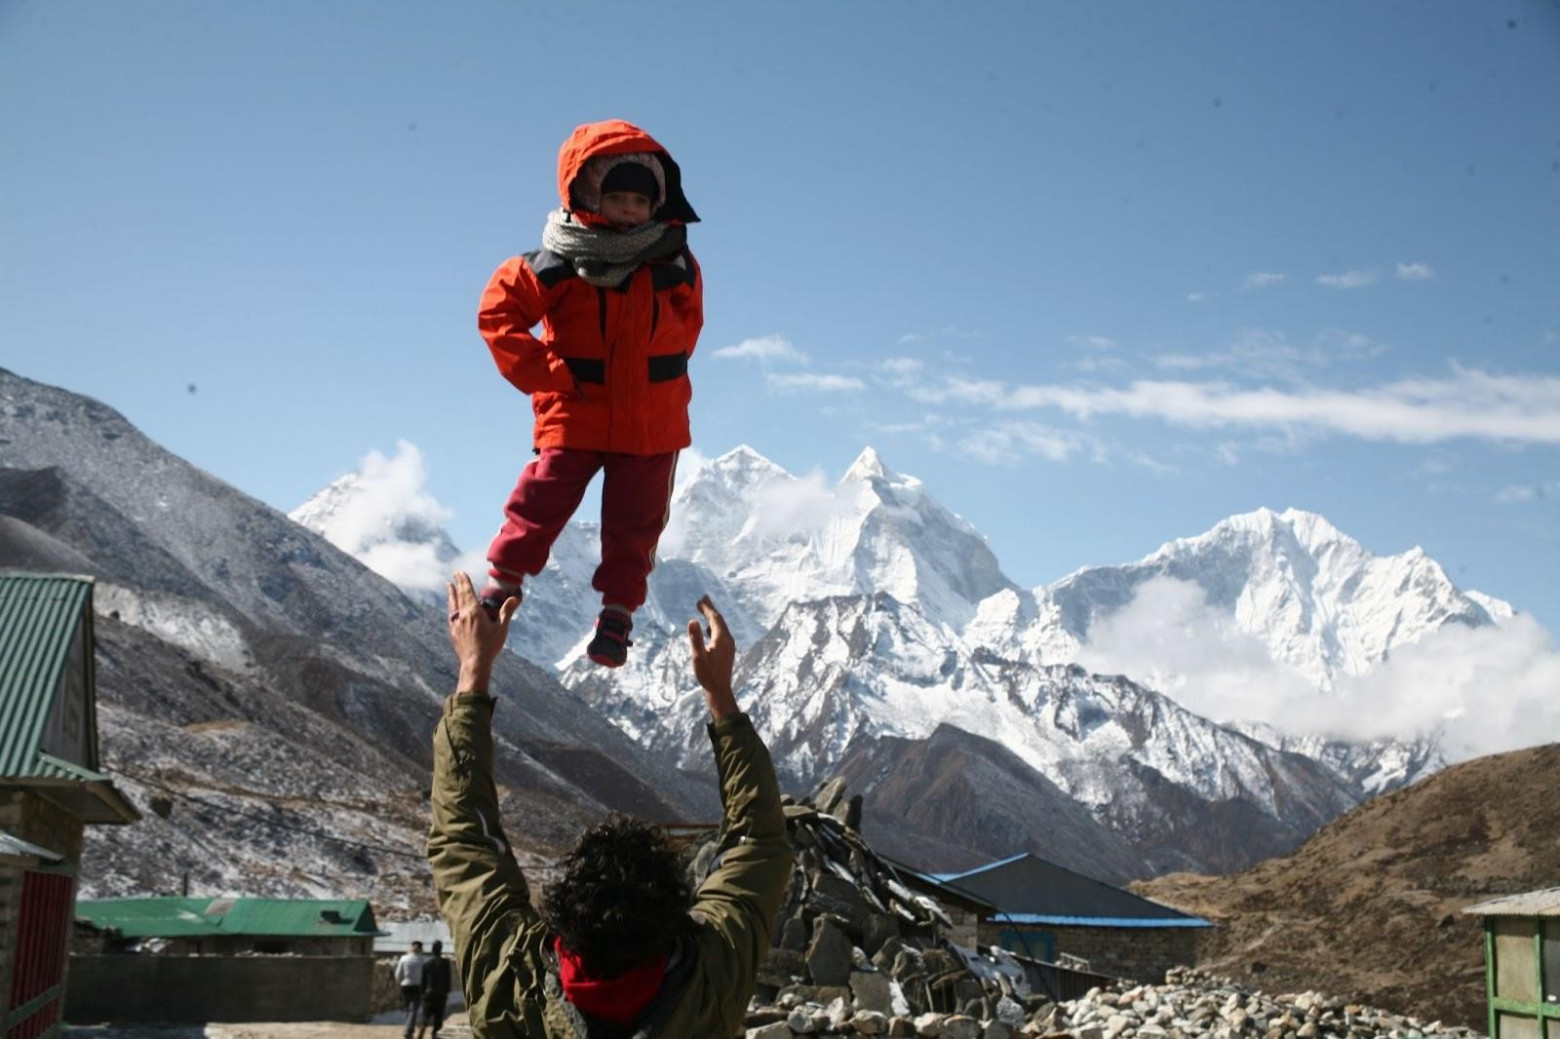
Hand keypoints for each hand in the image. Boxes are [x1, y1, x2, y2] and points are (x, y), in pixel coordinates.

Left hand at [447, 572, 517, 691]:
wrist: (474, 663)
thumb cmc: (489, 645)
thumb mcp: (501, 628)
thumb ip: (507, 611)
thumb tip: (515, 598)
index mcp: (473, 612)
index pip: (467, 591)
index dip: (464, 580)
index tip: (460, 572)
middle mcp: (462, 615)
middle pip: (458, 596)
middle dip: (457, 584)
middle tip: (455, 574)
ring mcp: (456, 624)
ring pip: (452, 605)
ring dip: (451, 594)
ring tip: (449, 586)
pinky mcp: (454, 632)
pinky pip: (450, 615)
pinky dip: (451, 607)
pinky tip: (451, 608)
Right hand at [687, 596, 739, 720]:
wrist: (720, 690)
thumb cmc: (707, 675)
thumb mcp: (698, 656)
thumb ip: (695, 638)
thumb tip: (692, 620)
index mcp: (721, 638)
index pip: (714, 618)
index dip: (707, 608)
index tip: (700, 599)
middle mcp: (728, 640)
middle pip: (719, 620)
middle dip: (711, 609)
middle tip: (703, 599)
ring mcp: (729, 645)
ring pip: (721, 627)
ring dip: (712, 618)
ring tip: (705, 611)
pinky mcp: (727, 651)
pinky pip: (721, 634)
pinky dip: (714, 627)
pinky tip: (709, 630)